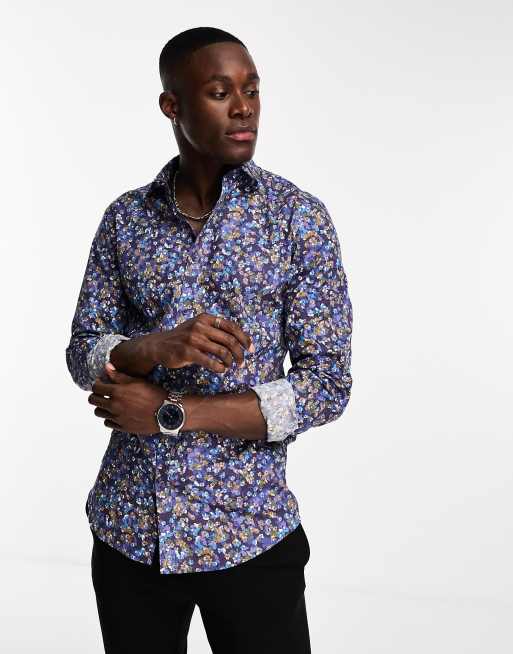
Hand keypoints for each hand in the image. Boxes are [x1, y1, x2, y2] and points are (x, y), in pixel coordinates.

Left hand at [88, 363, 167, 434]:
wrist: (166, 412)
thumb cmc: (154, 394)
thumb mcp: (137, 381)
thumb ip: (119, 375)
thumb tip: (107, 367)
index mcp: (117, 392)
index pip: (95, 388)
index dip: (96, 383)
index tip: (101, 382)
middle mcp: (114, 406)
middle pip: (93, 401)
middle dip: (96, 394)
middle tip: (103, 392)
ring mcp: (117, 418)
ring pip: (98, 412)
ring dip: (101, 406)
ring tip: (109, 403)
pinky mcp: (123, 427)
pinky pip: (108, 423)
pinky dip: (109, 417)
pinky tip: (117, 413)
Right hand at [112, 312, 254, 376]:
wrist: (158, 345)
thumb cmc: (183, 338)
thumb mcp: (198, 327)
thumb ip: (215, 331)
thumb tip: (240, 341)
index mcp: (206, 318)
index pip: (232, 327)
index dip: (244, 338)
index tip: (251, 349)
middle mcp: (200, 326)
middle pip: (230, 340)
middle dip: (240, 353)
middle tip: (242, 363)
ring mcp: (193, 339)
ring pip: (222, 351)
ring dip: (230, 362)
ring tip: (229, 367)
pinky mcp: (188, 352)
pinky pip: (210, 361)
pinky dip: (220, 368)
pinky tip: (221, 371)